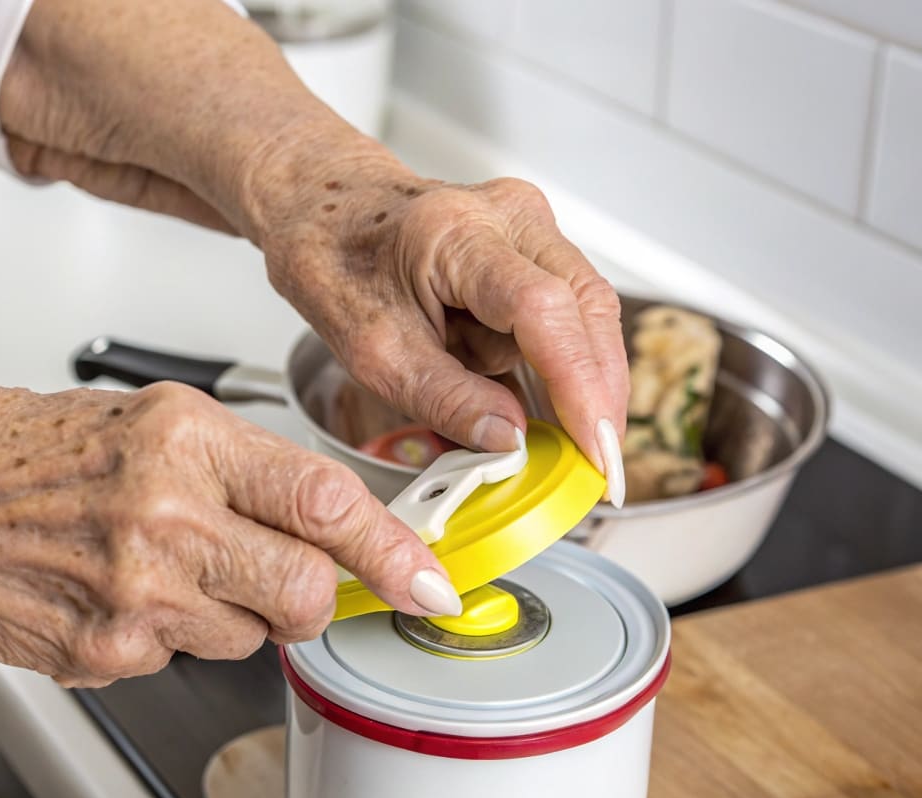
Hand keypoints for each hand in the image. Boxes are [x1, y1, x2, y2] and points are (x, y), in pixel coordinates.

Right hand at [0, 384, 459, 685]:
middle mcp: (167, 514)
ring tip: (170, 566)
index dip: (394, 548)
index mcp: (184, 437)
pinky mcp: (110, 652)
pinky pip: (188, 656)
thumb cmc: (14, 455)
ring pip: (253, 632)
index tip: (428, 577)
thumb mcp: (142, 417)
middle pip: (306, 587)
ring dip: (235, 610)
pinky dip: (177, 634)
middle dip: (314, 594)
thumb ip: (239, 462)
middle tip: (290, 577)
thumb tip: (319, 507)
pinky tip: (126, 594)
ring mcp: (138, 592)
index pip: (325, 499)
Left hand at [256, 167, 629, 505]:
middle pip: (588, 306)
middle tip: (596, 463)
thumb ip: (446, 400)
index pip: (543, 309)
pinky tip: (537, 400)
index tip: (594, 447)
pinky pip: (569, 313)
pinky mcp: (534, 249)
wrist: (325, 210)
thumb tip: (511, 441)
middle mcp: (508, 217)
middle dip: (596, 392)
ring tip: (553, 435)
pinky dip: (558, 365)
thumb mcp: (375, 353)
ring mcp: (528, 228)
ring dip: (574, 380)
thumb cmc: (338, 262)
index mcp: (458, 234)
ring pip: (587, 313)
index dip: (578, 383)